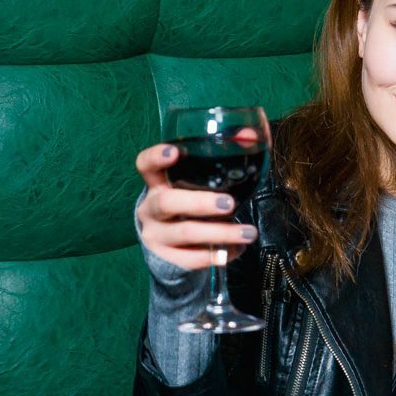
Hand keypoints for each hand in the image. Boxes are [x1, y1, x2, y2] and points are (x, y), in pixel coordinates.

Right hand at [134, 143, 258, 270]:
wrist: (170, 252)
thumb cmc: (189, 208)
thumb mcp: (196, 187)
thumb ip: (219, 164)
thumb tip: (249, 136)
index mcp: (157, 184)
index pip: (145, 165)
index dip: (156, 157)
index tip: (174, 152)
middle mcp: (150, 209)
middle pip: (167, 203)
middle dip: (200, 202)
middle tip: (229, 203)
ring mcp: (156, 235)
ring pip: (186, 233)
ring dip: (221, 232)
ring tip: (249, 232)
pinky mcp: (166, 260)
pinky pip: (193, 258)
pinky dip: (219, 254)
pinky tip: (238, 248)